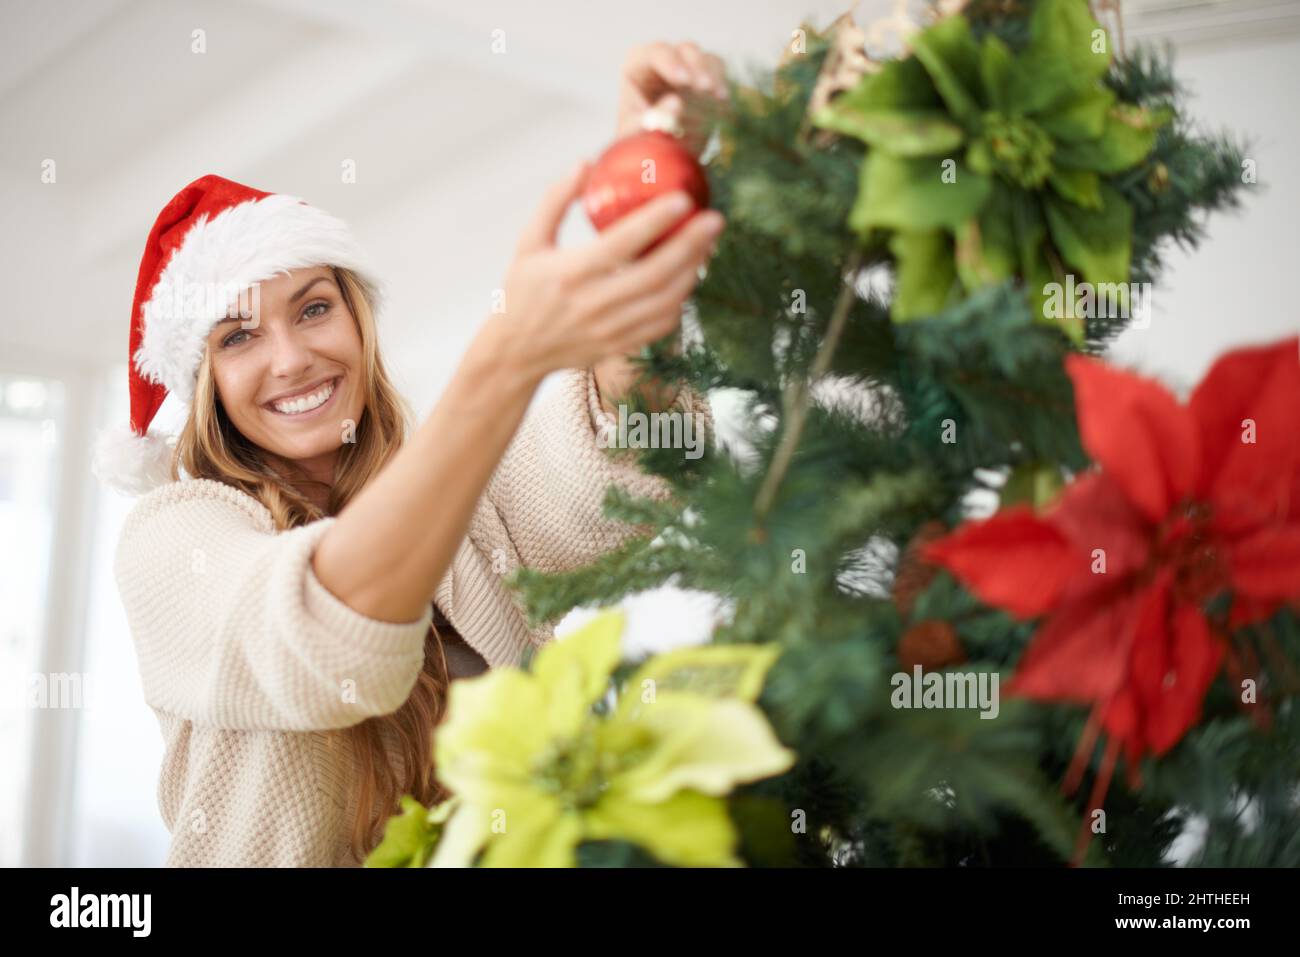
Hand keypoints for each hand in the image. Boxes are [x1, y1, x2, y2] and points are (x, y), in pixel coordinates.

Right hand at [494, 161, 724, 384]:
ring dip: (692, 271)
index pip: (621, 243)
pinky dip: (680, 300)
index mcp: (570, 273)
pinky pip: (661, 324)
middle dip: (691, 245)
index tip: (683, 199)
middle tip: (714, 219)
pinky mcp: (620, 345)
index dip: (655, 220)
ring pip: (665, 301)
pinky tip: (688, 277)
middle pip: (655, 273)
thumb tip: (587, 163)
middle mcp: (593, 304)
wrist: (515, 353)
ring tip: (707, 245)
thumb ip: (555, 201)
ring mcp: (609, 329)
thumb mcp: (529, 242)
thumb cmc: (522, 291)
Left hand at [616, 41, 727, 154]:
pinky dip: (723, 85)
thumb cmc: (639, 145)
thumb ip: (654, 119)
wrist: (656, 160)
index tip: (684, 81)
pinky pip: (718, 73)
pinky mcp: (704, 79)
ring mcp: (686, 69)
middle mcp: (662, 63)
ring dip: (713, 75)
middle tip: (705, 88)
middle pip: (683, 50)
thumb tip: (676, 101)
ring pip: (705, 58)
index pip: (653, 54)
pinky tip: (723, 104)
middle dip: (697, 66)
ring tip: (719, 98)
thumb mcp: (639, 137)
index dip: (669, 62)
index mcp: (637, 69)